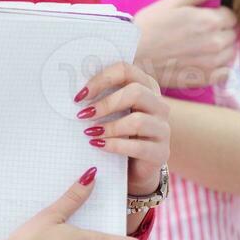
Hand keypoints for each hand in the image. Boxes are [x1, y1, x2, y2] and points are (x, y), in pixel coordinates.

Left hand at [76, 60, 169, 195]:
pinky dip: (115, 145)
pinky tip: (99, 145)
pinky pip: (138, 147)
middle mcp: (158, 104)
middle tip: (84, 114)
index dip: (102, 79)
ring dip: (110, 127)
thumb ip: (100, 98)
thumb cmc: (119, 134)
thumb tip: (77, 93)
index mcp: (146, 87)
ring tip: (90, 133)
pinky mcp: (161, 152)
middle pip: (136, 92)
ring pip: (138, 121)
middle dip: (106, 103)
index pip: (126, 70)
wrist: (135, 169)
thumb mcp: (111, 113)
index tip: (81, 95)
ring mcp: (163, 129)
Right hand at [132, 0, 239, 90]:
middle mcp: (215, 43)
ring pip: (230, 52)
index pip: (231, 16)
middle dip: (219, 30)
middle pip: (232, 34)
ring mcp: (211, 64)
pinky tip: (200, 61)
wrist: (131, 54)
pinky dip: (218, 67)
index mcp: (210, 21)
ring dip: (220, 48)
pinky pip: (225, 72)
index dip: (217, 15)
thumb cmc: (151, 23)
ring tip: (197, 45)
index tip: (200, 18)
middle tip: (196, 31)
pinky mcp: (204, 80)